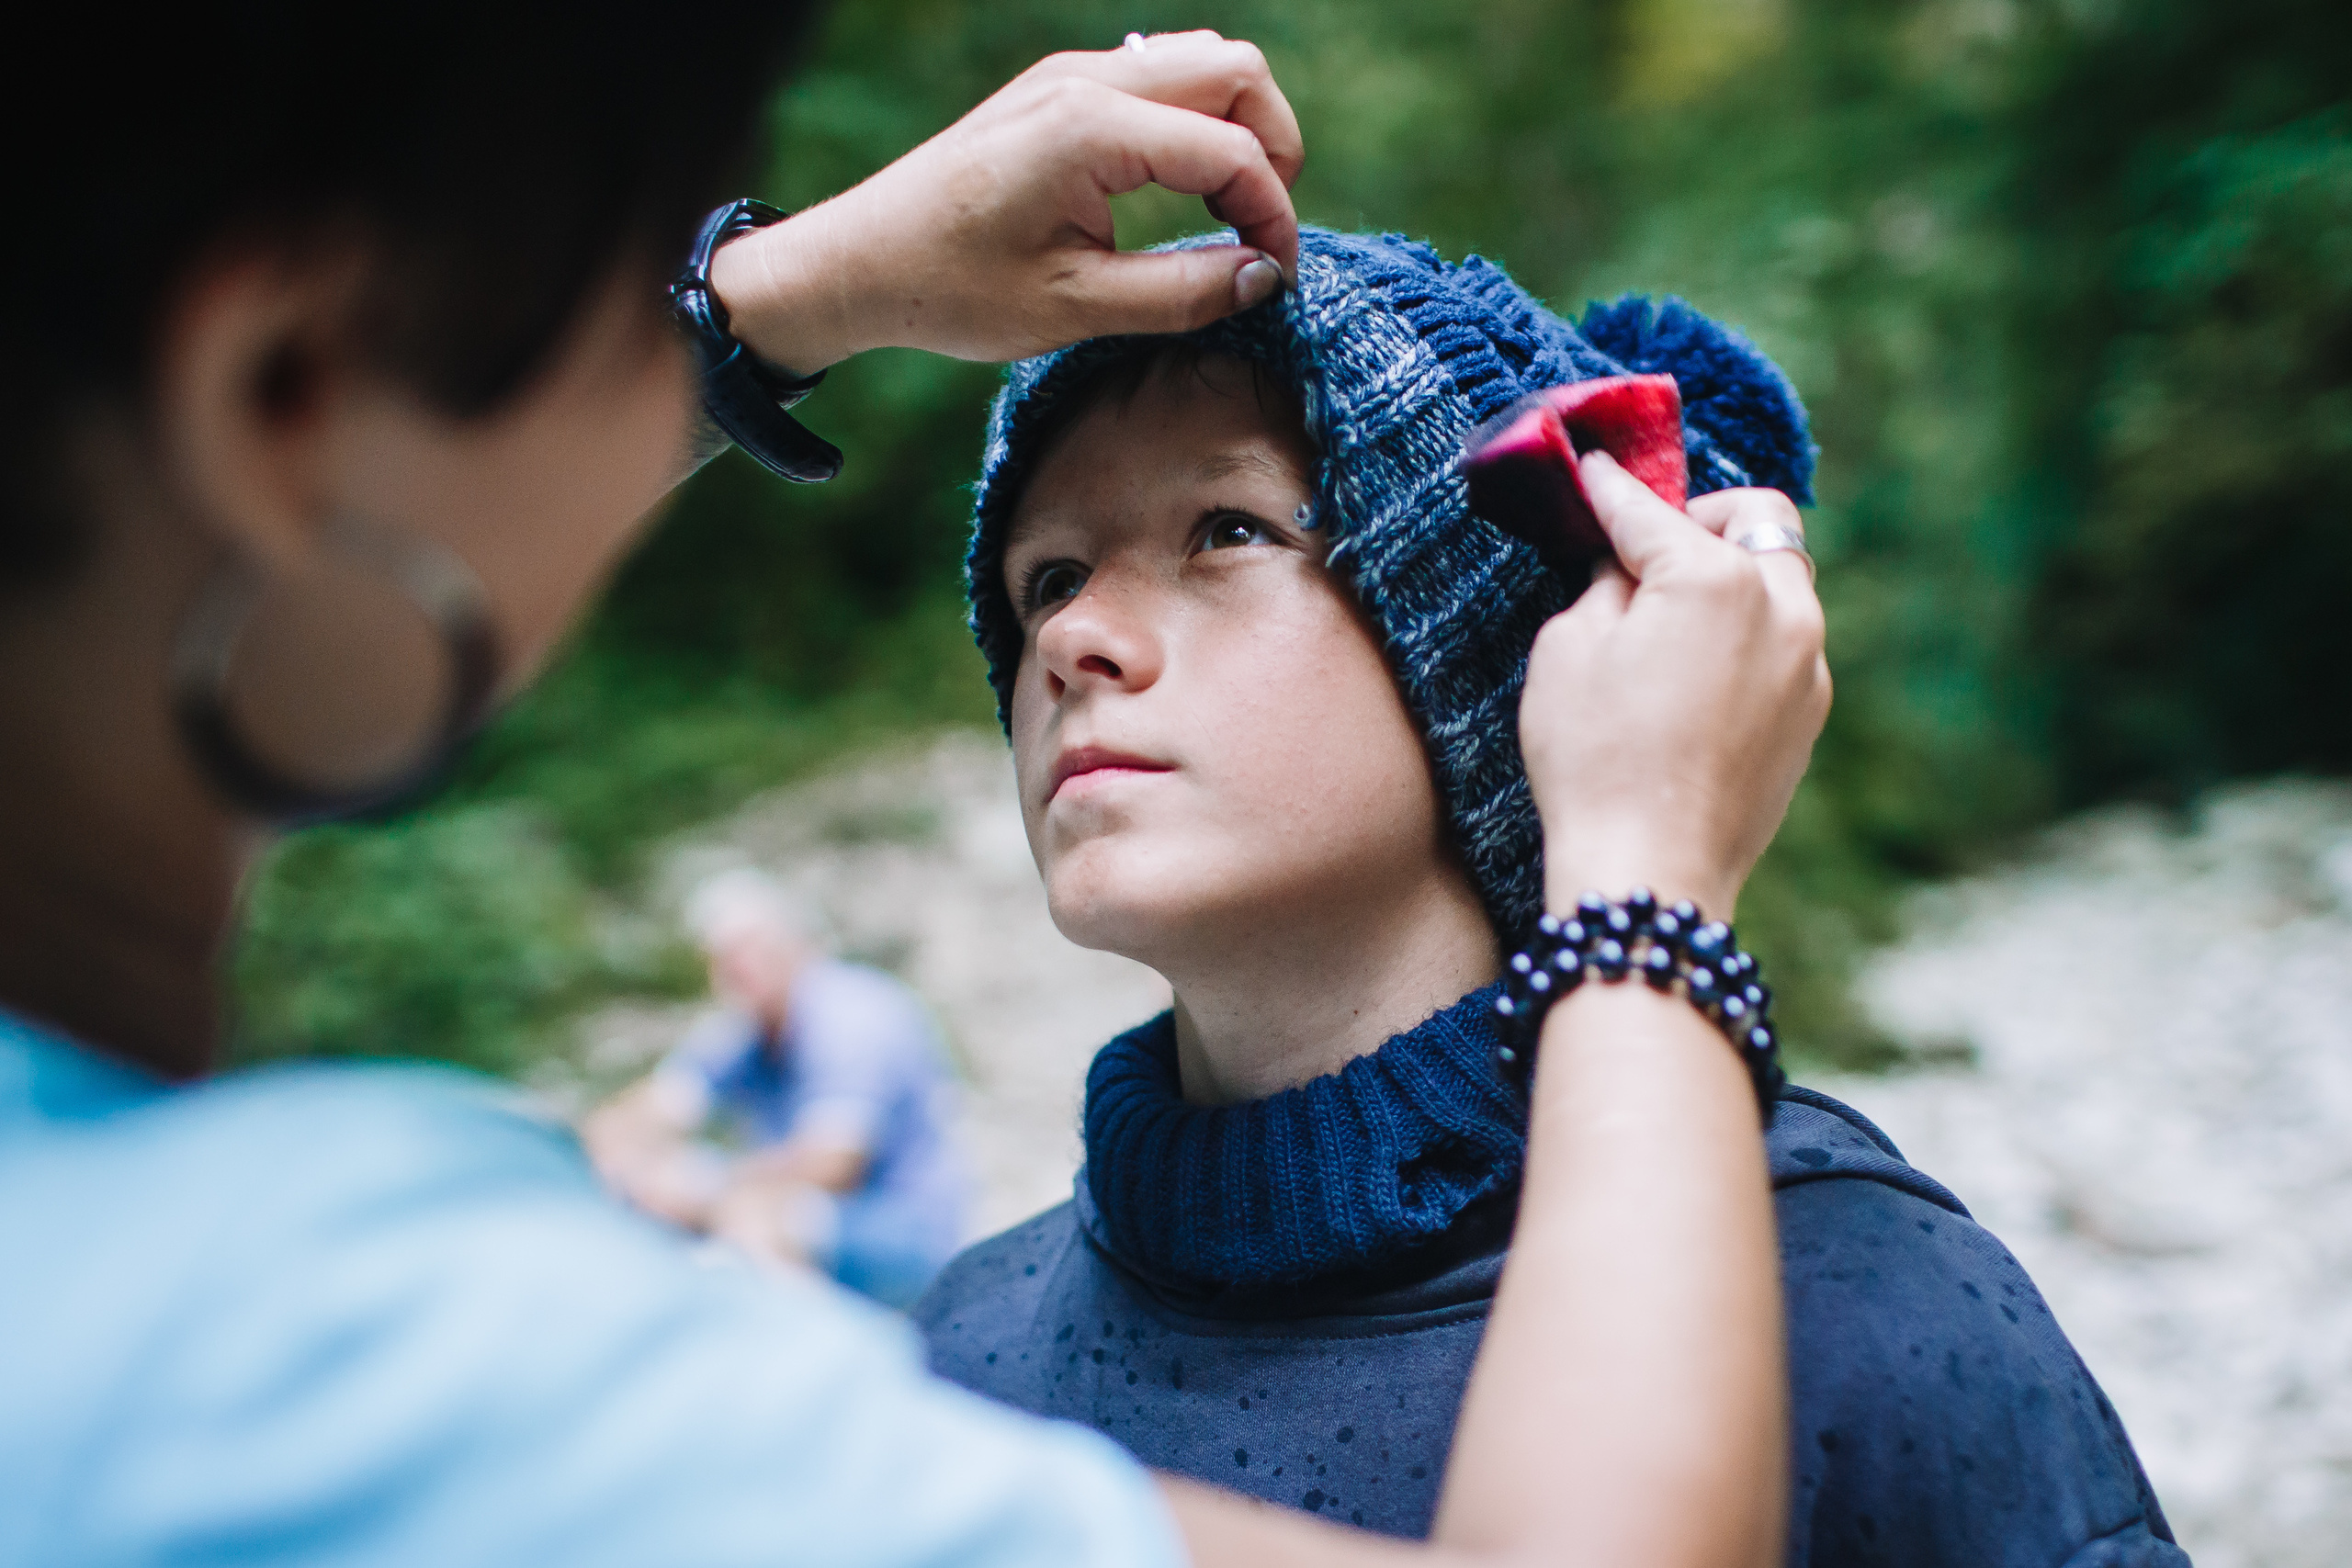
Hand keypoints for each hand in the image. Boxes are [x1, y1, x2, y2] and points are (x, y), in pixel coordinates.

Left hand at [710, 32, 1303, 372]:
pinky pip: (1160, 79)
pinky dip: (1195, 126)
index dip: (1273, 216)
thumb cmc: (950, 288)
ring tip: (1225, 215)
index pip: (1232, 150)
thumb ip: (1182, 293)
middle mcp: (1086, 80)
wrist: (859, 262)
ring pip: (1203, 62)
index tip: (1275, 280)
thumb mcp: (1073, 309)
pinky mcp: (1059, 90)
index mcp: (1090, 129)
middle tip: (1258, 232)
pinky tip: (1181, 194)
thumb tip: (1264, 278)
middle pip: (1236, 70)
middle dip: (1272, 150)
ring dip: (1236, 130)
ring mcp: (1070, 74)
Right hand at [1519, 453, 1829, 917]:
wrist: (1650, 872)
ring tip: (1672, 611)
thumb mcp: (1567, 650)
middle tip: (1649, 548)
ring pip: (1781, 581)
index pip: (1649, 511)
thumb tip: (1626, 568)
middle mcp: (1781, 607)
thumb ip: (1604, 586)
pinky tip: (1693, 673)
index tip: (1592, 471)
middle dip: (1703, 519)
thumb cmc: (1593, 760)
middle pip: (1757, 519)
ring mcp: (1807, 663)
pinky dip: (1744, 635)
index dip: (1610, 489)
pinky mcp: (1810, 714)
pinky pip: (1783, 644)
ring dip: (1732, 576)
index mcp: (1714, 577)